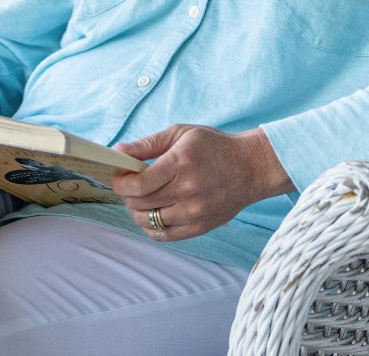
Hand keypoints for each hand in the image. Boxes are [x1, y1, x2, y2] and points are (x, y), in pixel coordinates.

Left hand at [111, 124, 295, 241]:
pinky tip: (151, 213)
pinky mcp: (201, 227)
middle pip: (141, 203)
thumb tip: (118, 151)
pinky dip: (151, 227)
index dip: (120, 182)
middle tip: (126, 185)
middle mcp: (187, 191)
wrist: (252, 167)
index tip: (117, 176)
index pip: (139, 184)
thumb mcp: (181, 133)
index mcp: (181, 164)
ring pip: (149, 221)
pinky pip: (165, 235)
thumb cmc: (215, 146)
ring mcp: (195, 212)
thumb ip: (148, 143)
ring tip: (139, 199)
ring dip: (136, 211)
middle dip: (125, 195)